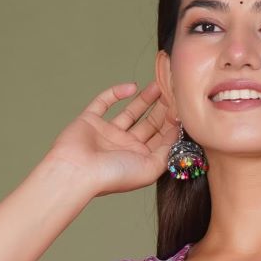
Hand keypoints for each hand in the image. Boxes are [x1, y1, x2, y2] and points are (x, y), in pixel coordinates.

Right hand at [43, 80, 181, 199]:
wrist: (77, 171)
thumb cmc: (112, 175)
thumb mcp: (150, 168)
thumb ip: (166, 151)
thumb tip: (176, 131)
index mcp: (139, 160)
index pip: (160, 139)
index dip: (172, 123)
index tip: (182, 108)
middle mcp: (125, 146)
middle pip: (148, 124)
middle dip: (161, 109)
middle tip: (173, 92)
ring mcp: (107, 133)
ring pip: (130, 112)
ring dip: (144, 99)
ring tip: (159, 85)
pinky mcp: (90, 120)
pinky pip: (104, 102)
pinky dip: (116, 93)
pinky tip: (131, 87)